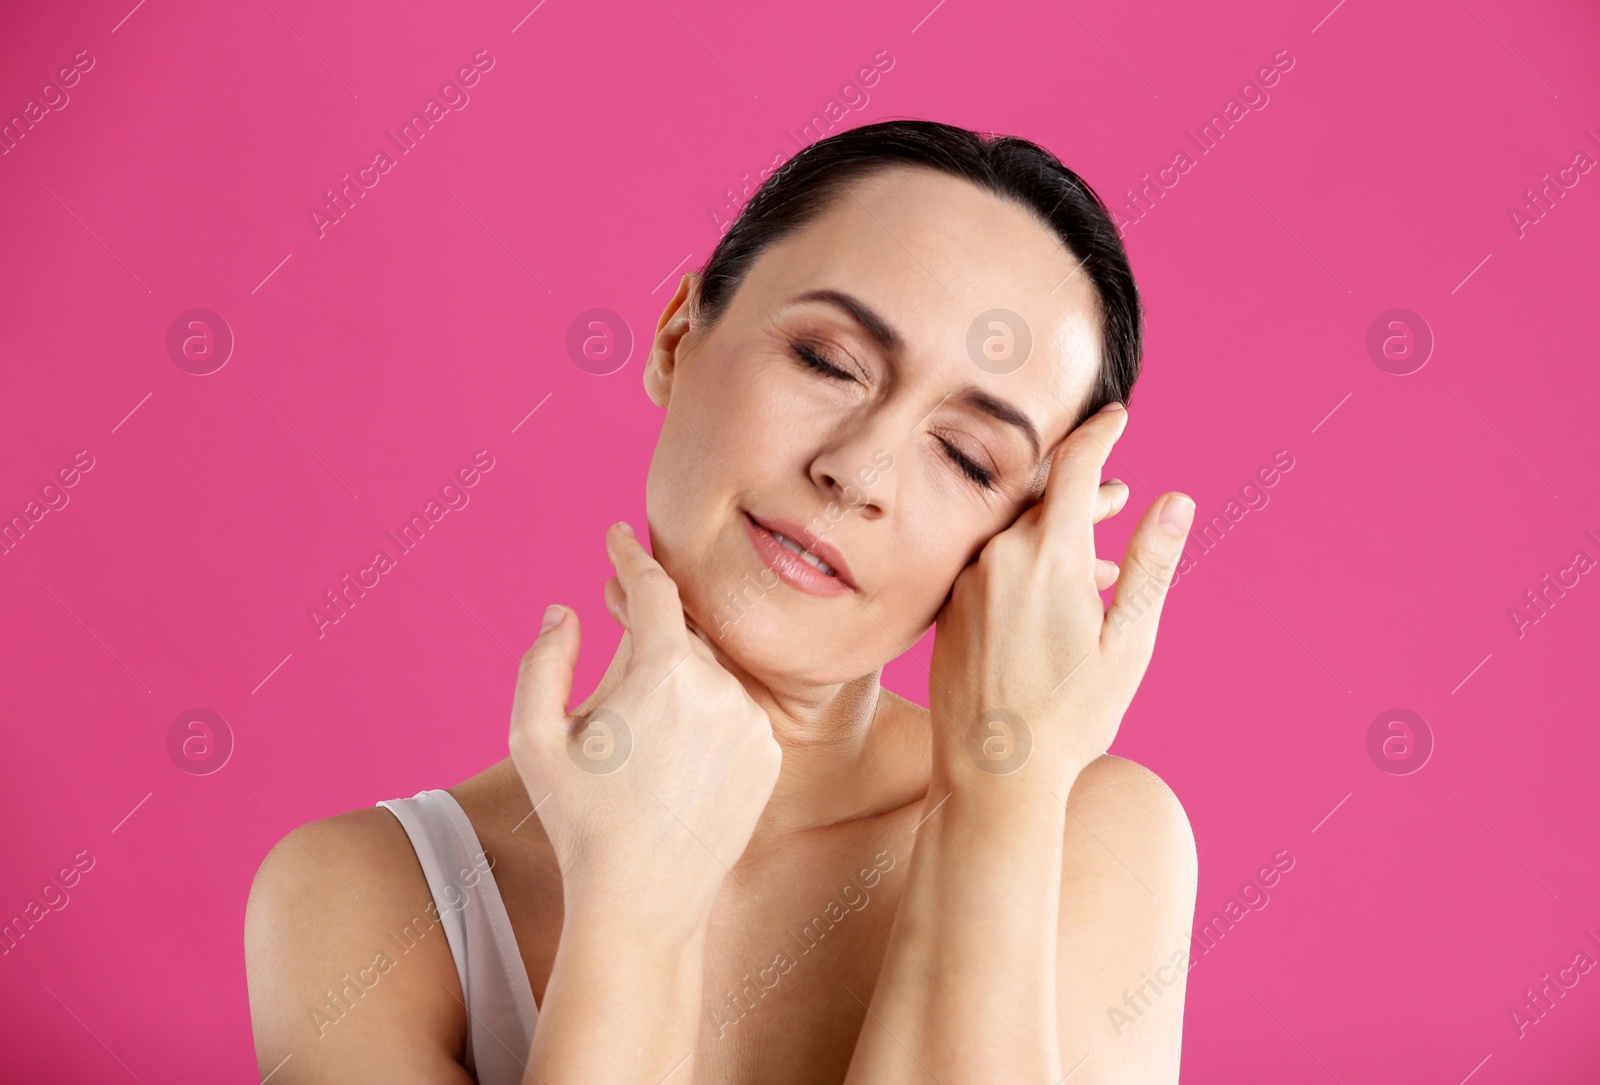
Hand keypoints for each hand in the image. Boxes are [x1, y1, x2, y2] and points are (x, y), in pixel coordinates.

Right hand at [509, 522, 782, 933]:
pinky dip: (703, 716)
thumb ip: (542, 659)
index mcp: (664, 669)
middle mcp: (721, 686)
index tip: (618, 535)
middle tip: (609, 614)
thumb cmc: (579, 820)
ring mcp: (752, 722)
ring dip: (673, 679)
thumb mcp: (532, 738)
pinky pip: (732, 712)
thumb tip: (565, 610)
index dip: (631, 557)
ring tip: (633, 725)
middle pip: (679, 634)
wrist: (644, 901)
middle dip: (645, 624)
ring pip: (708, 675)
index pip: (654, 587)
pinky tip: (669, 754)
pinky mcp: (768, 754)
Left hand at [926, 403, 1194, 795]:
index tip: (1117, 415)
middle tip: (1121, 493)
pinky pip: (991, 566)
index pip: (1075, 466)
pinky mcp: (950, 608)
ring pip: (1016, 534)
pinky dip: (1027, 565)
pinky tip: (1056, 598)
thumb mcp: (1128, 642)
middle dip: (1085, 490)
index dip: (1100, 434)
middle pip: (1044, 498)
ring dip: (1058, 534)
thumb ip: (1150, 565)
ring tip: (1098, 559)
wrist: (993, 774)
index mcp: (1048, 556)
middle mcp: (998, 557)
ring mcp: (968, 582)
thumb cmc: (1071, 716)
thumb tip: (1176, 500)